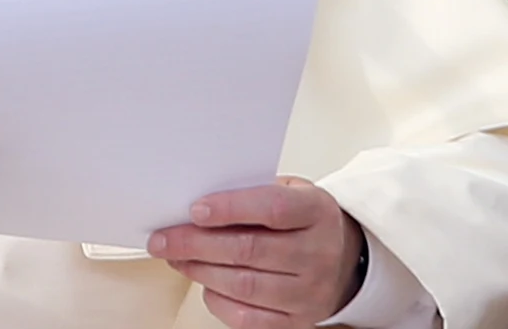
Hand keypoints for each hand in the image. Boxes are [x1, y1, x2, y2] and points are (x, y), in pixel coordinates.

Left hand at [148, 177, 364, 328]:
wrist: (343, 261)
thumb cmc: (302, 221)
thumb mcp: (290, 192)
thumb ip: (252, 192)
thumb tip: (196, 206)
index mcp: (317, 212)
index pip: (273, 209)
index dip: (231, 208)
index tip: (195, 209)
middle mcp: (318, 254)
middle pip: (250, 250)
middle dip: (197, 244)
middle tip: (163, 239)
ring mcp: (310, 292)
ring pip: (244, 285)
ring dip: (200, 271)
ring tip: (175, 258)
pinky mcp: (297, 321)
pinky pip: (248, 317)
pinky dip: (216, 300)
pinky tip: (202, 282)